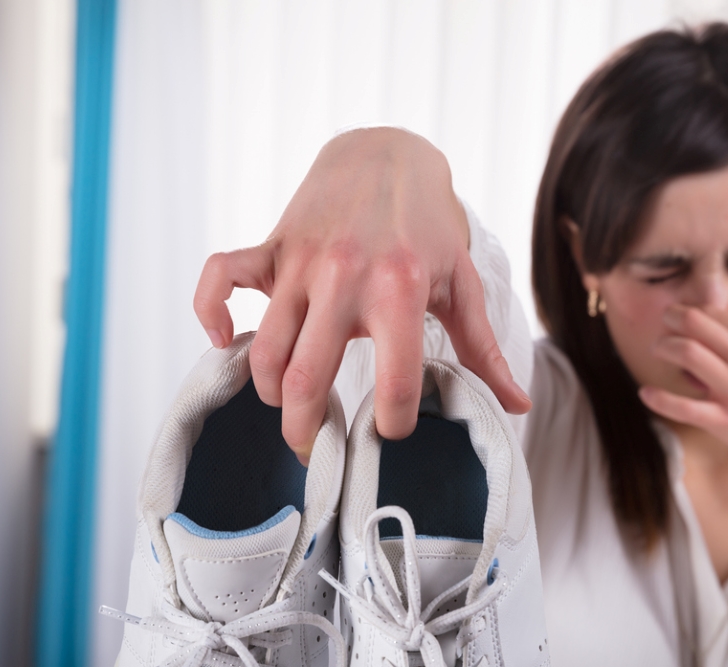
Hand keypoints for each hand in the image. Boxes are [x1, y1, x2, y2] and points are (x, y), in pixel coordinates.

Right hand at [194, 128, 529, 462]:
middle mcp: (345, 278)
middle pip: (307, 379)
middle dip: (307, 432)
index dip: (392, 424)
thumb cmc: (429, 227)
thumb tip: (517, 407)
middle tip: (316, 452)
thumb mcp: (462, 284)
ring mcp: (301, 262)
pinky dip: (210, 312)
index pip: (394, 385)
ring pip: (264, 350)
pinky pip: (219, 279)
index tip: (389, 430)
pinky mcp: (271, 247)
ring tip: (288, 409)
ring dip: (269, 393)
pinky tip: (224, 340)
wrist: (388, 154)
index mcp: (400, 291)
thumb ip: (483, 350)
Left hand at [638, 305, 727, 520]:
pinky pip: (682, 406)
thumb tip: (719, 324)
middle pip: (695, 323)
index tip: (684, 319)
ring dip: (663, 347)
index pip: (716, 312)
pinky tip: (646, 393)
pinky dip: (658, 398)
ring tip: (658, 350)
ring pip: (685, 353)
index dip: (694, 313)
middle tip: (664, 325)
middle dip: (672, 319)